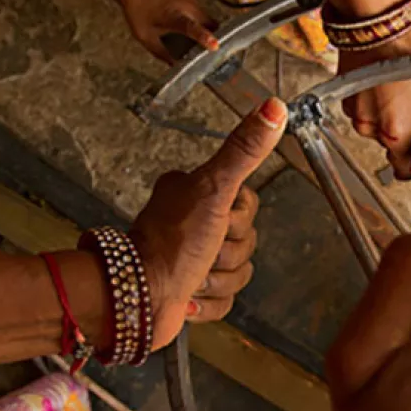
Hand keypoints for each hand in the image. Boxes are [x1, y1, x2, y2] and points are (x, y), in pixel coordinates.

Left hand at [119, 0, 219, 62]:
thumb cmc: (136, 9)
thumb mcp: (144, 36)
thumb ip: (161, 52)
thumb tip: (174, 65)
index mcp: (174, 17)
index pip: (193, 29)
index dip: (205, 38)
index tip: (216, 45)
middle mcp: (186, 4)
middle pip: (208, 22)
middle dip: (210, 34)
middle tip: (207, 45)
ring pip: (202, 14)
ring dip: (199, 23)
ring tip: (184, 28)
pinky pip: (195, 5)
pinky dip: (191, 13)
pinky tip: (177, 14)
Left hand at [131, 98, 285, 348]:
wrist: (138, 300)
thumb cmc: (169, 245)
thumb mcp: (213, 189)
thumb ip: (244, 150)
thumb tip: (272, 108)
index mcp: (196, 191)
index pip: (249, 206)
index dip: (240, 219)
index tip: (219, 220)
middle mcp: (193, 220)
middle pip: (247, 241)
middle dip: (228, 254)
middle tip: (201, 249)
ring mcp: (193, 256)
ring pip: (239, 271)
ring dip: (218, 280)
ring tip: (190, 275)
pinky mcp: (193, 289)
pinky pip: (226, 300)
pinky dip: (209, 303)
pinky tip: (188, 296)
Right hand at [339, 22, 410, 177]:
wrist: (382, 20)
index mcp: (396, 133)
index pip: (408, 169)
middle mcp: (371, 128)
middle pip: (393, 149)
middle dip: (409, 138)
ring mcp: (355, 112)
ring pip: (378, 130)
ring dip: (392, 120)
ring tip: (407, 94)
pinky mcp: (346, 97)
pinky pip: (366, 111)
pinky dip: (377, 105)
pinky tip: (391, 85)